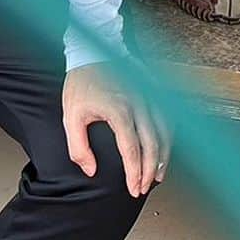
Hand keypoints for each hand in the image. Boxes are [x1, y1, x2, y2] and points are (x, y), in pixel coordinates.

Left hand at [62, 61, 169, 197]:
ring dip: (163, 155)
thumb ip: (79, 148)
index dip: (134, 173)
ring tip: (158, 174)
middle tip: (144, 187)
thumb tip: (91, 170)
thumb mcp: (71, 117)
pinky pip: (167, 116)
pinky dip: (168, 135)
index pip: (131, 149)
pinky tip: (164, 146)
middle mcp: (138, 103)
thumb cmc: (82, 82)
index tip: (133, 188)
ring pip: (164, 130)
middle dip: (150, 170)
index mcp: (119, 110)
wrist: (91, 51)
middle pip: (152, 143)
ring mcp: (148, 95)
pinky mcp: (152, 89)